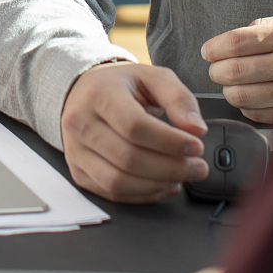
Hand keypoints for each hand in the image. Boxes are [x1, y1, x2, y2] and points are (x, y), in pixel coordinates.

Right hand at [59, 62, 206, 203]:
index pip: (134, 125)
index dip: (169, 142)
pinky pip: (111, 193)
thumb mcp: (153, 77)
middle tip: (197, 167)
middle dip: (170, 168)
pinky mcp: (78, 172)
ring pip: (117, 181)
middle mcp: (80, 123)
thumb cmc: (120, 86)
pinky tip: (162, 184)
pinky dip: (143, 195)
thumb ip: (179, 98)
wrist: (85, 93)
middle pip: (127, 158)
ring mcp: (75, 150)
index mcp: (99, 94)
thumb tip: (196, 128)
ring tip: (180, 176)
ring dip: (157, 185)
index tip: (196, 146)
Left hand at [201, 13, 272, 124]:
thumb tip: (238, 35)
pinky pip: (258, 114)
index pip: (237, 41)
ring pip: (241, 96)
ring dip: (229, 91)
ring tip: (232, 83)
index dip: (215, 47)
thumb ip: (269, 24)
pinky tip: (252, 97)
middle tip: (216, 68)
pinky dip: (247, 106)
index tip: (208, 51)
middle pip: (233, 71)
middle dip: (216, 71)